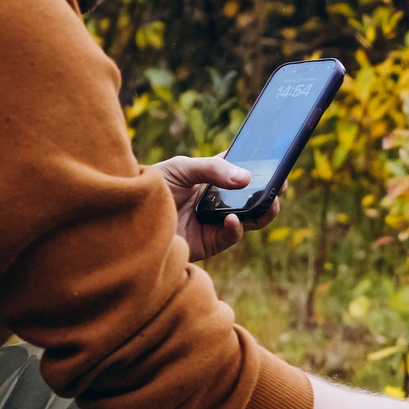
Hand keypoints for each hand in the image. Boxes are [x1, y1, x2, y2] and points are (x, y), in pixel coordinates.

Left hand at [156, 154, 275, 261]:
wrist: (128, 216)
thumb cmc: (152, 185)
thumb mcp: (183, 168)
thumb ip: (214, 170)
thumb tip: (247, 179)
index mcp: (212, 178)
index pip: (243, 171)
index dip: (262, 169)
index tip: (278, 165)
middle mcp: (217, 201)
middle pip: (253, 198)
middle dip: (270, 192)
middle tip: (280, 185)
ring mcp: (215, 222)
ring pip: (250, 219)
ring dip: (263, 211)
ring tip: (268, 203)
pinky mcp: (209, 243)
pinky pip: (231, 236)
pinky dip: (236, 229)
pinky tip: (232, 220)